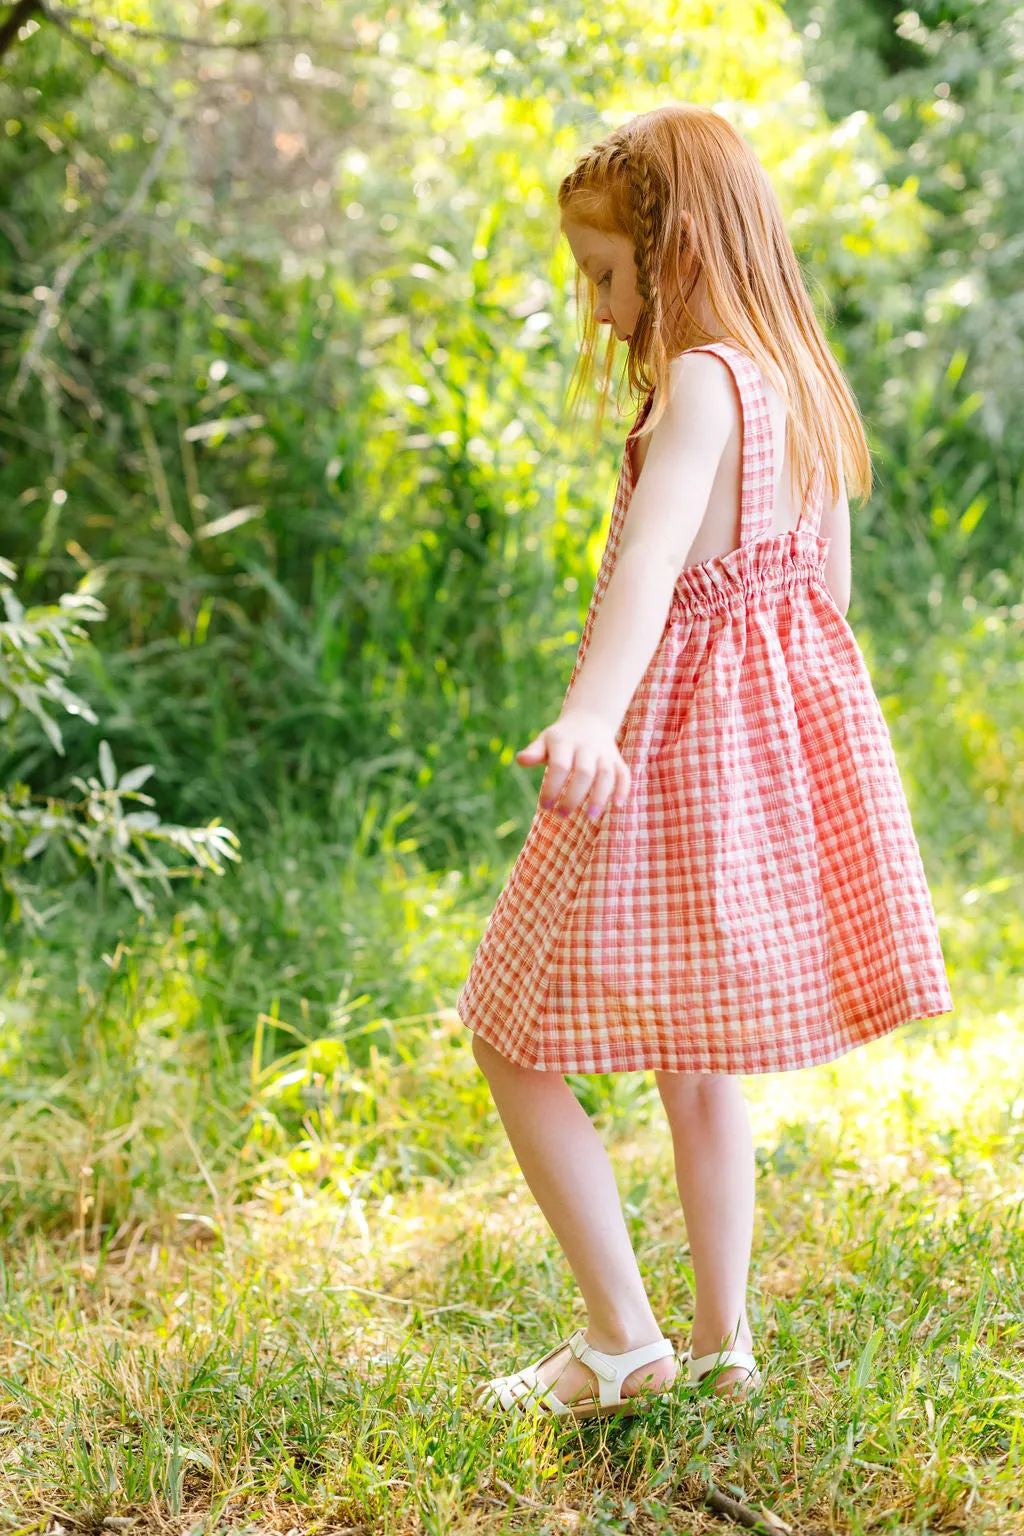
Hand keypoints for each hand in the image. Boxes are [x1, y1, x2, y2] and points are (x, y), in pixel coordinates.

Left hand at [515, 709, 630, 819]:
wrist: (589, 721)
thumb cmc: (560, 739)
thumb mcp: (544, 741)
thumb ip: (534, 752)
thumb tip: (521, 760)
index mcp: (564, 742)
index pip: (559, 766)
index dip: (552, 787)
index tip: (545, 807)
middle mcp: (586, 747)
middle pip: (584, 773)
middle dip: (573, 796)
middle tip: (562, 815)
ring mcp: (604, 753)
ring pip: (606, 774)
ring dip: (600, 796)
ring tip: (591, 817)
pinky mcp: (617, 760)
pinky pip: (624, 773)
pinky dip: (623, 789)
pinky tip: (617, 805)